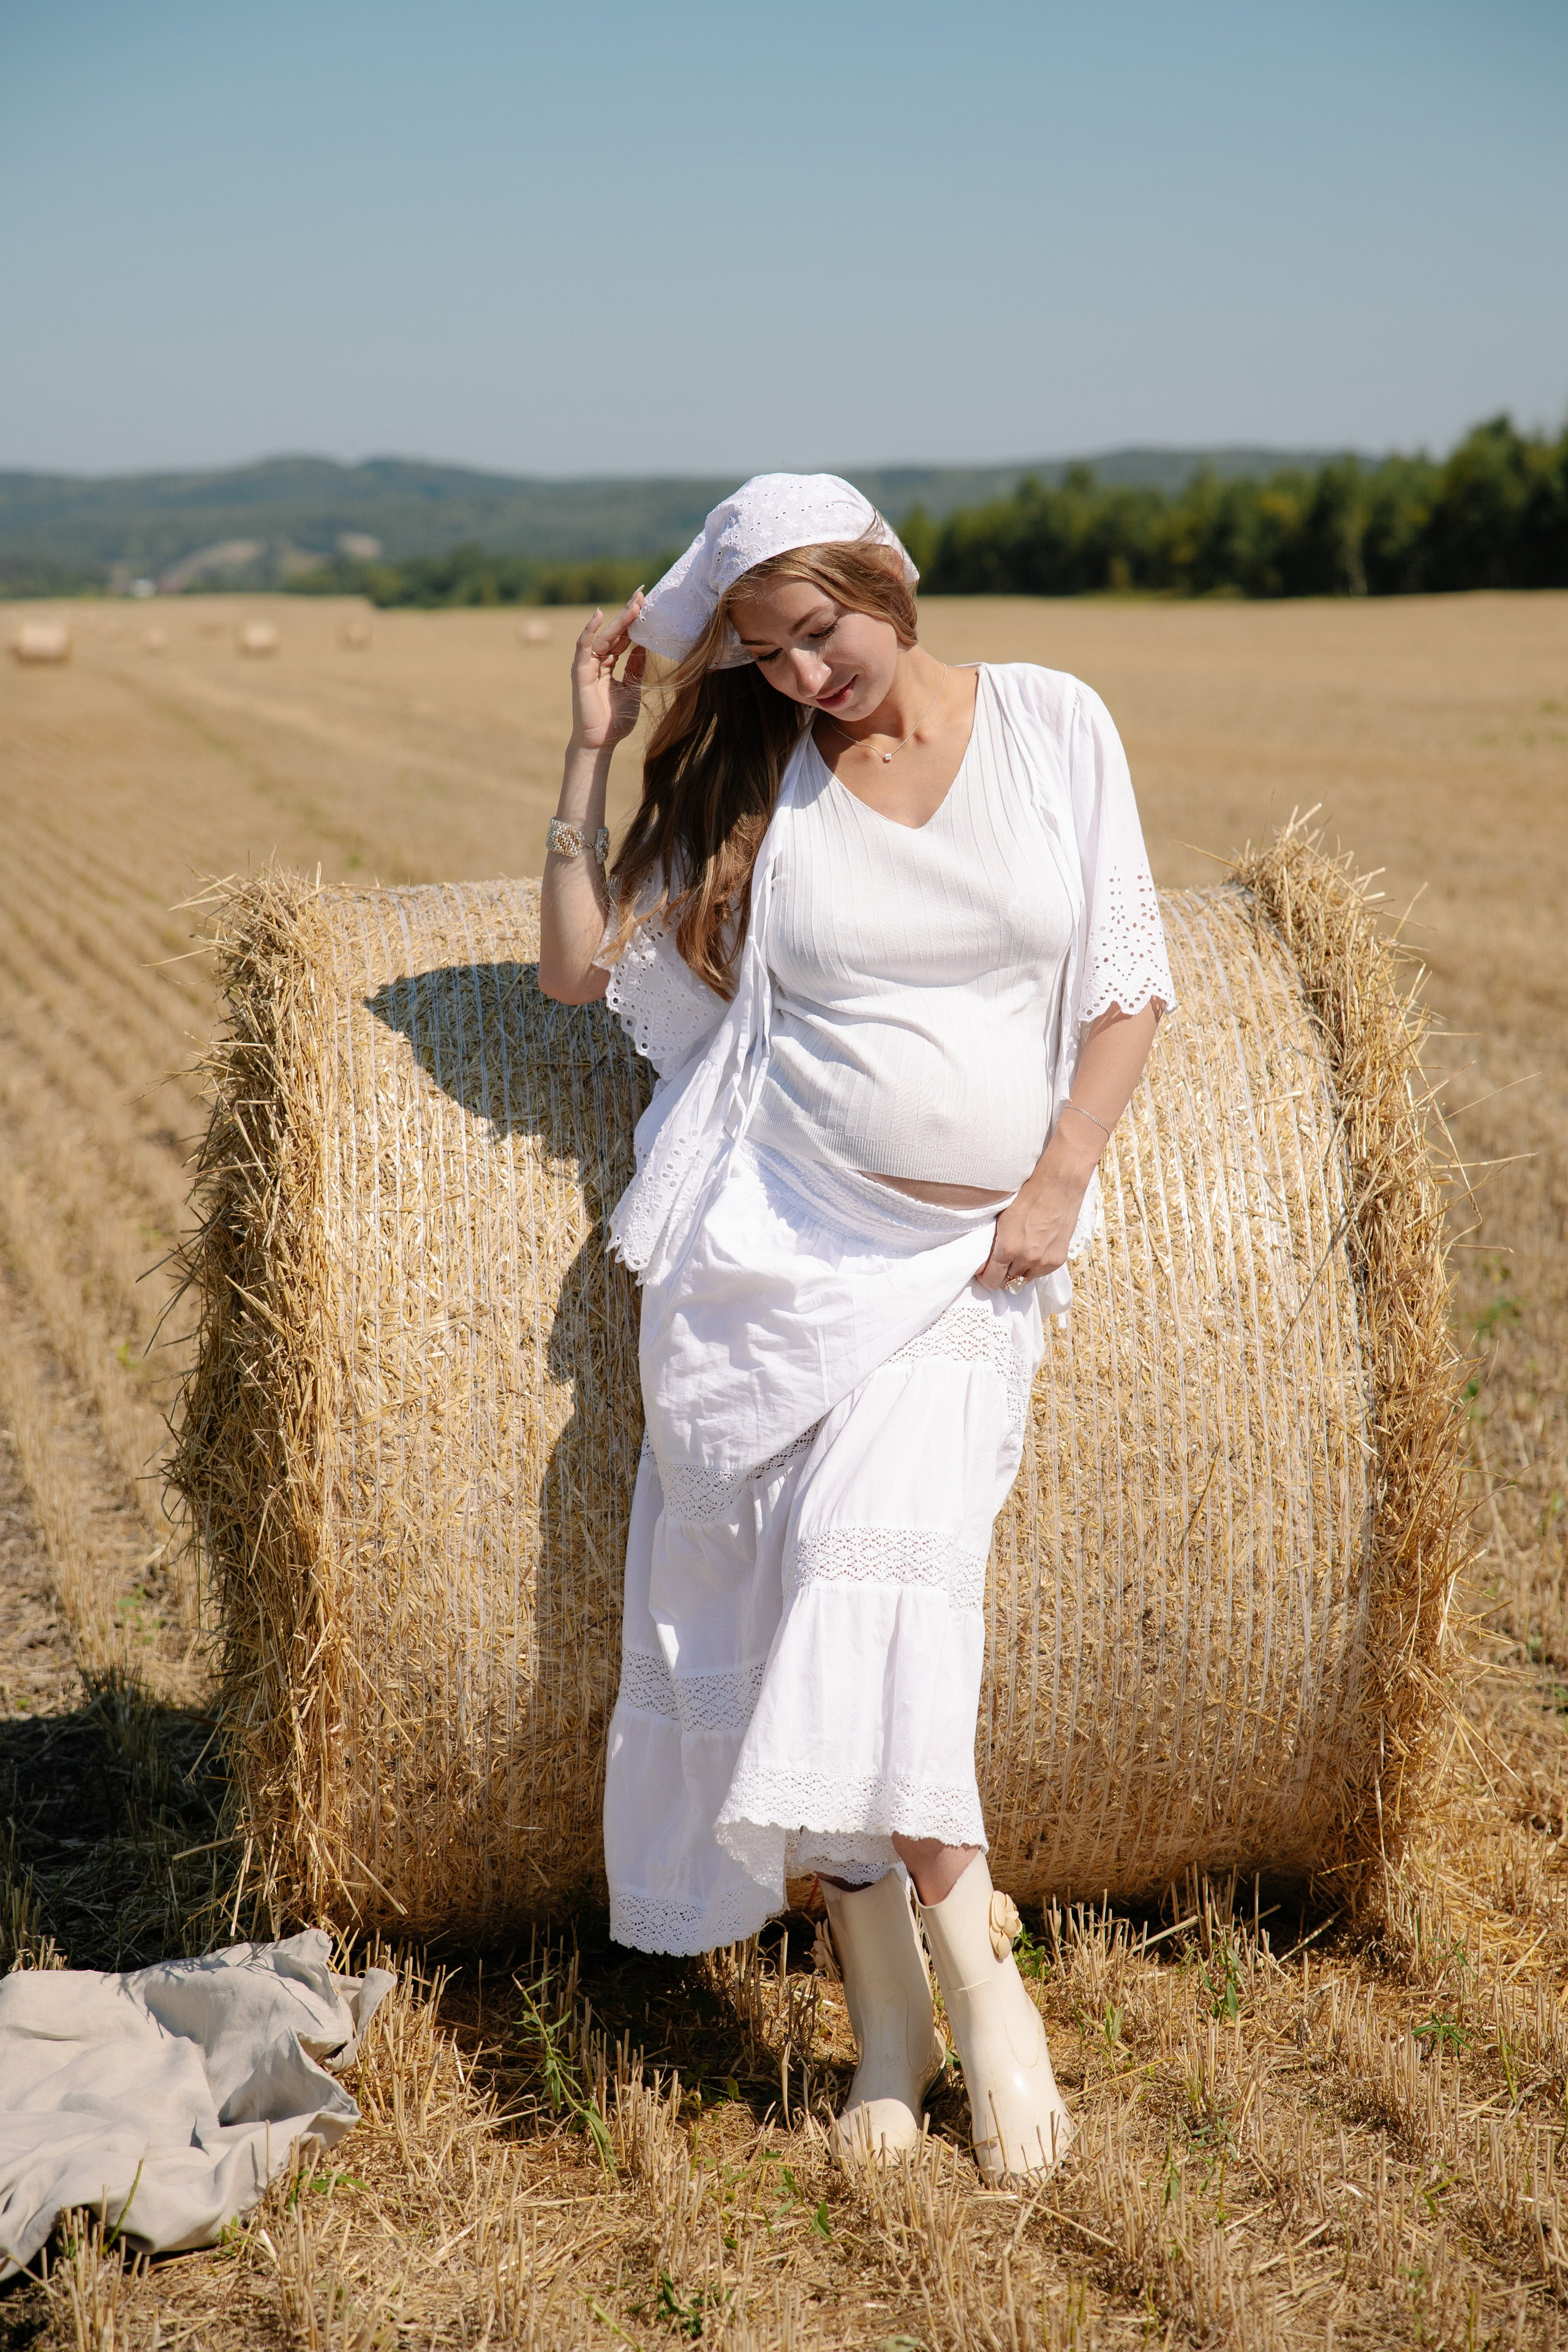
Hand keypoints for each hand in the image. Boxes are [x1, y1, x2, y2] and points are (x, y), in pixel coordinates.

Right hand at [571, 591, 646, 751]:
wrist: (601, 742)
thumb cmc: (615, 720)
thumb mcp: (632, 689)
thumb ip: (635, 667)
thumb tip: (643, 647)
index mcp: (609, 665)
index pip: (622, 638)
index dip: (633, 622)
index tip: (647, 604)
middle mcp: (597, 662)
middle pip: (614, 632)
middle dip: (628, 613)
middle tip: (642, 594)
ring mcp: (587, 666)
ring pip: (603, 637)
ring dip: (618, 619)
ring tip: (633, 604)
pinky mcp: (580, 672)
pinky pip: (583, 647)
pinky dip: (589, 631)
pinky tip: (598, 615)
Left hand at [976, 1162, 1090, 1291]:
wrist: (1057, 1188)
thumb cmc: (1027, 1199)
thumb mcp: (1002, 1221)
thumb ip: (994, 1246)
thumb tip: (986, 1265)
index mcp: (1007, 1249)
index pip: (991, 1280)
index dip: (986, 1278)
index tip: (985, 1272)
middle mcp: (1026, 1259)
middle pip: (1008, 1282)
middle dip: (1003, 1273)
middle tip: (1003, 1262)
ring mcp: (1044, 1262)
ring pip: (1025, 1279)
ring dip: (1020, 1271)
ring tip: (1021, 1253)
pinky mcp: (1058, 1260)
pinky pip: (1041, 1273)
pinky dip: (1036, 1266)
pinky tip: (1035, 1250)